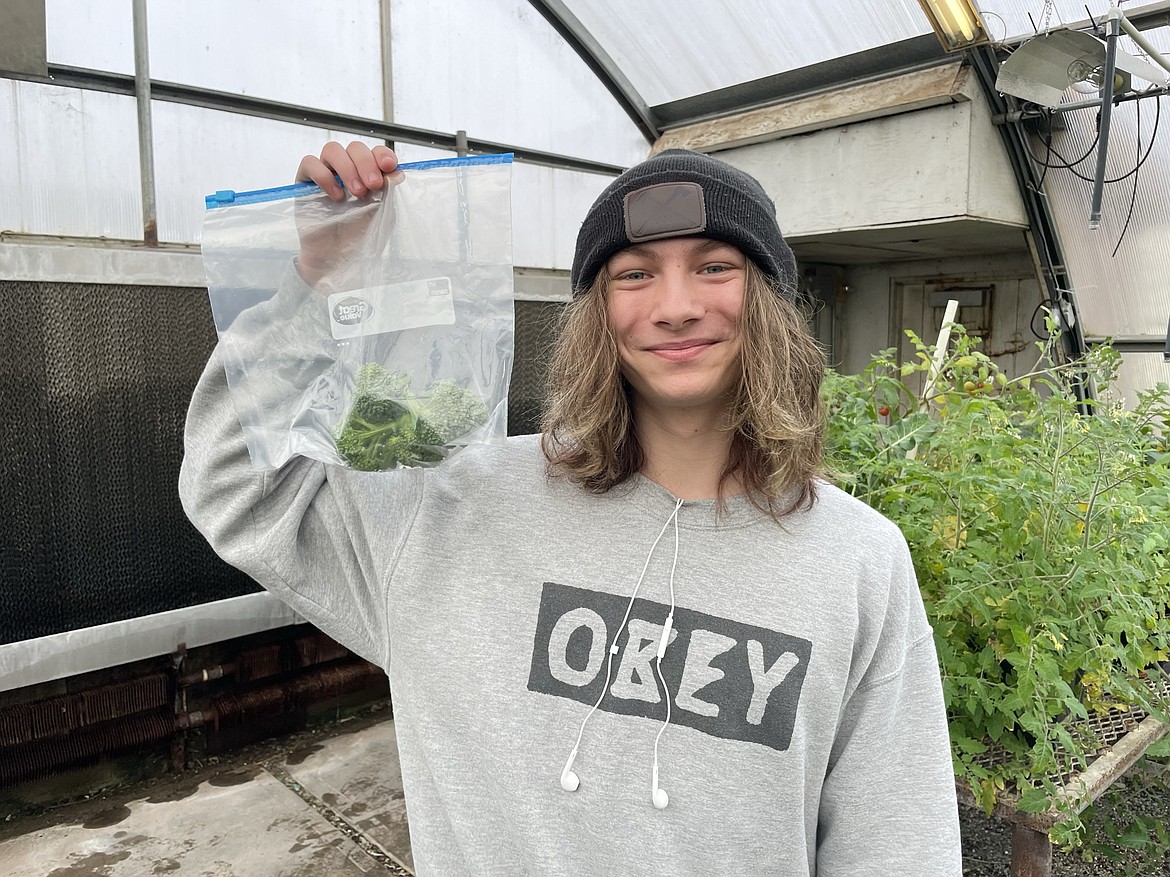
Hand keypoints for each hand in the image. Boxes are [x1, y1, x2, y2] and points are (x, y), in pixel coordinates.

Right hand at [293, 141, 401, 288]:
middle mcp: (346, 169)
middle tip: (373, 185)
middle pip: (354, 147)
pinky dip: (324, 175)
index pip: (374, 152)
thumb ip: (389, 194)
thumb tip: (396, 174)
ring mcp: (325, 173)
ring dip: (347, 167)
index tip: (389, 166)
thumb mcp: (382, 215)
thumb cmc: (360, 236)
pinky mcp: (305, 183)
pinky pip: (310, 163)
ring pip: (332, 150)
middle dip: (366, 163)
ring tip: (356, 193)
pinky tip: (336, 197)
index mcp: (367, 173)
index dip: (382, 154)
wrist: (337, 259)